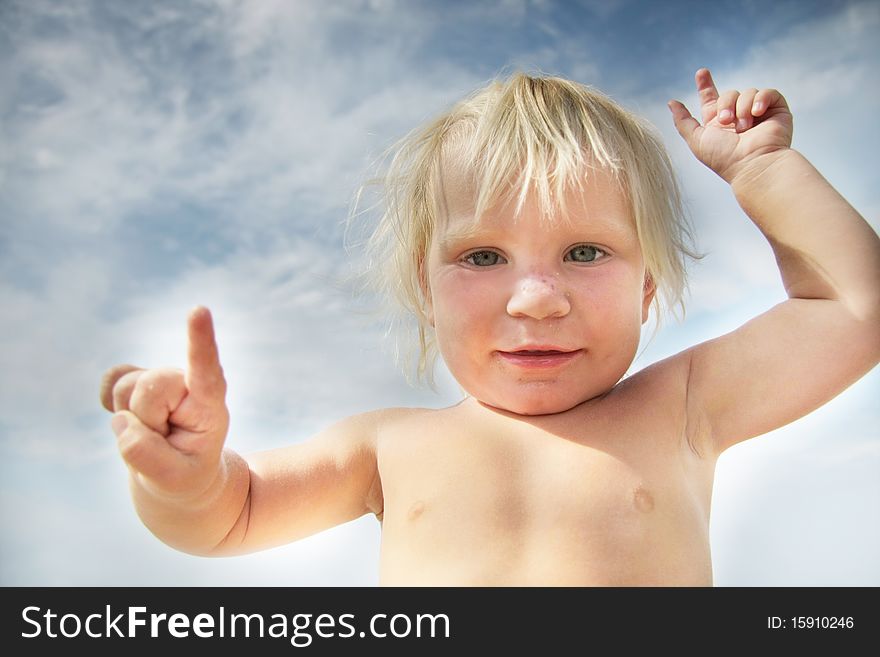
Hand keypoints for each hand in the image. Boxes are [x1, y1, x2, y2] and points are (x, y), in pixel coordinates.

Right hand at [100, 307, 229, 499]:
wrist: (180, 479)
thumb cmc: (186, 477)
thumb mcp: (173, 479)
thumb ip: (146, 455)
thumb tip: (121, 421)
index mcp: (210, 406)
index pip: (206, 370)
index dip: (199, 341)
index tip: (198, 310)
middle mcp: (190, 384)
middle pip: (149, 385)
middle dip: (144, 421)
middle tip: (162, 441)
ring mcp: (165, 379)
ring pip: (128, 386)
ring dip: (130, 418)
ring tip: (154, 434)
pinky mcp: (140, 379)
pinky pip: (113, 380)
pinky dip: (112, 401)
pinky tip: (128, 418)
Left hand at [668, 68, 792, 183]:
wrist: (752, 164)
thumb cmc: (724, 158)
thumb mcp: (696, 140)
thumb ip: (683, 121)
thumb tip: (672, 102)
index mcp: (719, 123)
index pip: (712, 98)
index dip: (706, 85)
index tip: (701, 72)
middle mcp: (738, 117)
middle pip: (728, 94)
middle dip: (725, 104)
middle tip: (726, 122)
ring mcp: (758, 113)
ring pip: (747, 92)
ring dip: (742, 108)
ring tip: (744, 127)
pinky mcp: (776, 110)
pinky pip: (768, 93)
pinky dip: (761, 100)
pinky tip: (757, 113)